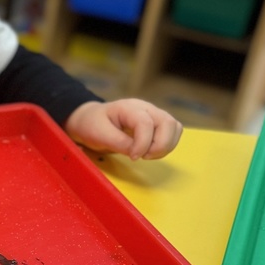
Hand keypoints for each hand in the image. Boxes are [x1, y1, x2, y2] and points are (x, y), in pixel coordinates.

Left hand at [63, 99, 182, 160]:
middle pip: (168, 122)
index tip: (134, 157)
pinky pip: (173, 133)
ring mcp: (153, 114)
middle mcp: (145, 108)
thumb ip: (118, 143)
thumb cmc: (92, 125)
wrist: (90, 120)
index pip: (145, 123)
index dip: (143, 144)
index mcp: (128, 107)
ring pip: (174, 127)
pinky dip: (167, 145)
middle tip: (143, 157)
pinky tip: (150, 152)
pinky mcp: (157, 123)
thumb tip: (137, 152)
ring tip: (146, 155)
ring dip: (165, 146)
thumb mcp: (99, 134)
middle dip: (160, 145)